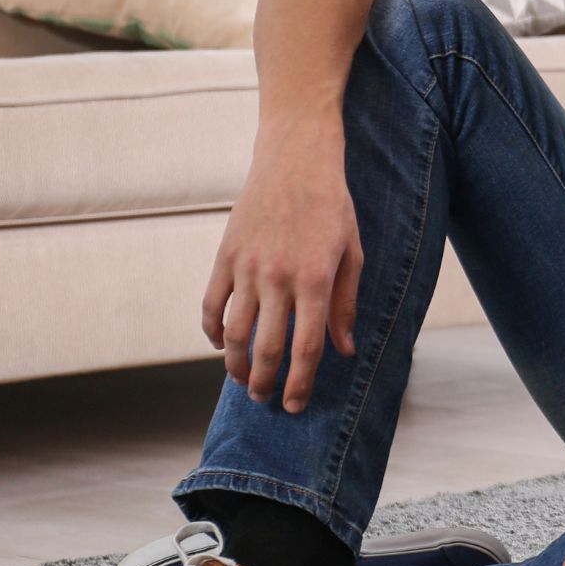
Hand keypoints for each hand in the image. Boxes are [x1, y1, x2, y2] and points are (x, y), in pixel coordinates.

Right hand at [200, 122, 362, 412]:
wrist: (295, 160)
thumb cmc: (332, 207)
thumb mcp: (352, 254)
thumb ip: (345, 305)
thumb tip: (345, 350)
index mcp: (315, 280)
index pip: (306, 347)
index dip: (300, 382)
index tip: (294, 406)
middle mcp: (278, 278)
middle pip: (266, 347)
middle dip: (265, 383)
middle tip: (265, 400)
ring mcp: (247, 267)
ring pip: (234, 332)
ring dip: (237, 364)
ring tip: (244, 381)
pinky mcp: (225, 255)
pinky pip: (212, 303)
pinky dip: (213, 330)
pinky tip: (221, 344)